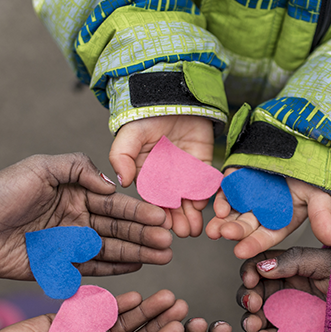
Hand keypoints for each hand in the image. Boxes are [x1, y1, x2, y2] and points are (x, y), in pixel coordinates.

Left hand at [0, 153, 172, 279]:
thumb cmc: (2, 190)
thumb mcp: (42, 167)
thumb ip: (78, 169)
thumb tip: (112, 185)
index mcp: (76, 194)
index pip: (114, 204)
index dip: (139, 211)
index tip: (162, 218)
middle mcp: (77, 219)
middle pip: (118, 229)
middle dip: (145, 235)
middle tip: (169, 244)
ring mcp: (69, 244)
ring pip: (110, 249)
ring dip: (137, 253)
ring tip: (162, 257)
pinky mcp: (58, 267)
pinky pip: (91, 269)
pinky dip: (113, 269)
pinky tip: (135, 268)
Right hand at [110, 115, 214, 237]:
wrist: (173, 97)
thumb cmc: (146, 117)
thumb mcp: (129, 135)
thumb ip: (121, 156)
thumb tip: (121, 181)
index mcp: (148, 177)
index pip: (153, 201)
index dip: (158, 214)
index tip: (162, 226)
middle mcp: (167, 180)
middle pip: (174, 205)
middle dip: (178, 220)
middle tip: (183, 233)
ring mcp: (186, 174)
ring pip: (191, 200)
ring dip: (193, 215)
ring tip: (196, 228)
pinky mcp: (204, 166)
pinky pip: (208, 183)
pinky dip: (208, 195)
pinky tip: (208, 206)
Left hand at [206, 173, 330, 258]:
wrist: (305, 145)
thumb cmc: (314, 174)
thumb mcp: (320, 195)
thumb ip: (321, 216)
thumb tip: (330, 240)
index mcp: (280, 220)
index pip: (265, 235)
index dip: (253, 244)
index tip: (240, 251)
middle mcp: (262, 211)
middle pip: (245, 225)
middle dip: (234, 231)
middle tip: (222, 235)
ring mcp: (249, 195)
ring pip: (232, 210)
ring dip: (222, 220)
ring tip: (213, 228)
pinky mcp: (239, 178)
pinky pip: (228, 188)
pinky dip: (222, 197)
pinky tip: (218, 206)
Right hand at [237, 247, 330, 331]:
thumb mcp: (320, 262)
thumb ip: (292, 261)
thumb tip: (262, 267)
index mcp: (283, 270)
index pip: (256, 268)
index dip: (249, 273)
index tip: (250, 279)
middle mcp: (279, 292)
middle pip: (251, 295)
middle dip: (246, 299)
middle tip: (253, 303)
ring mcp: (283, 316)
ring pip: (257, 319)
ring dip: (250, 321)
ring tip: (255, 325)